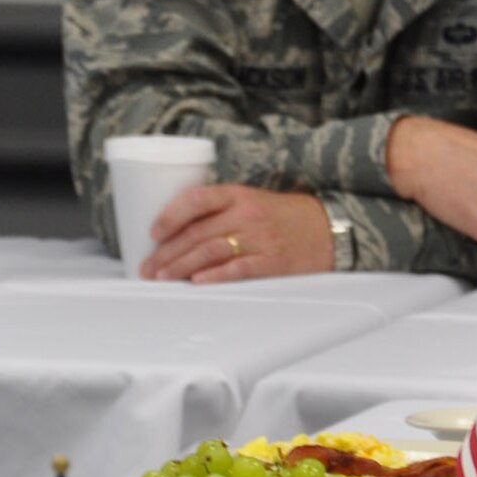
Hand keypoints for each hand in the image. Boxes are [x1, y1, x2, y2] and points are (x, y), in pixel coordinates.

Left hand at [140, 184, 331, 281]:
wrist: (328, 229)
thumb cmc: (281, 217)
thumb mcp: (251, 201)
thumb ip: (218, 211)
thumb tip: (175, 233)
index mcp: (238, 194)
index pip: (196, 199)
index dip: (170, 215)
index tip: (152, 233)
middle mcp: (247, 214)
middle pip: (197, 232)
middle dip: (167, 252)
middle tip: (147, 268)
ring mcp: (261, 238)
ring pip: (211, 250)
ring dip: (181, 266)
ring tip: (162, 278)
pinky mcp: (273, 262)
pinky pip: (239, 268)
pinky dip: (215, 276)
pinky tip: (197, 282)